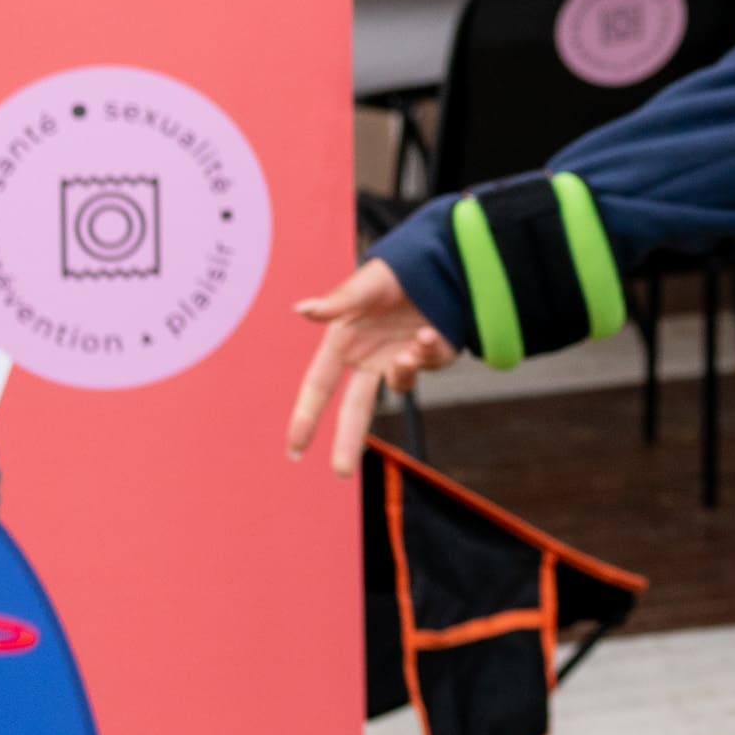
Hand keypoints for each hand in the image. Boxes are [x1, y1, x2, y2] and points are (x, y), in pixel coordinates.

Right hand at [289, 257, 455, 467]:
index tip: (295, 449)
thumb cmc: (394, 270)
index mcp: (343, 343)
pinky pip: (425, 366)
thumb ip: (339, 303)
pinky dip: (426, 353)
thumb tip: (302, 310)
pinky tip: (428, 333)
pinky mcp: (428, 357)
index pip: (318, 387)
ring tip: (412, 345)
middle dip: (348, 441)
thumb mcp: (366, 284)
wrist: (440, 261)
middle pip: (353, 409)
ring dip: (403, 374)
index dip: (305, 417)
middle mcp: (368, 358)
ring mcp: (399, 359)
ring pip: (396, 388)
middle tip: (342, 472)